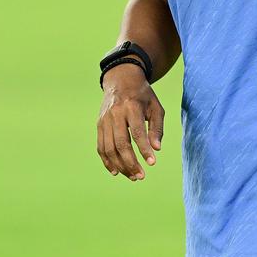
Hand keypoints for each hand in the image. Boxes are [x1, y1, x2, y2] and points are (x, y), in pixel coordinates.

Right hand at [96, 63, 163, 180]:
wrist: (121, 80)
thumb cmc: (143, 96)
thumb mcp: (155, 107)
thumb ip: (157, 128)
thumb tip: (157, 149)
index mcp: (132, 107)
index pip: (137, 133)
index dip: (144, 149)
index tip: (152, 163)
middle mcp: (115, 114)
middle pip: (120, 143)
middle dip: (130, 162)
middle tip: (141, 176)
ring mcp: (104, 120)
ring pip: (108, 148)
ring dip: (120, 165)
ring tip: (132, 176)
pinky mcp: (99, 125)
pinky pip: (100, 147)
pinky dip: (107, 161)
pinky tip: (116, 171)